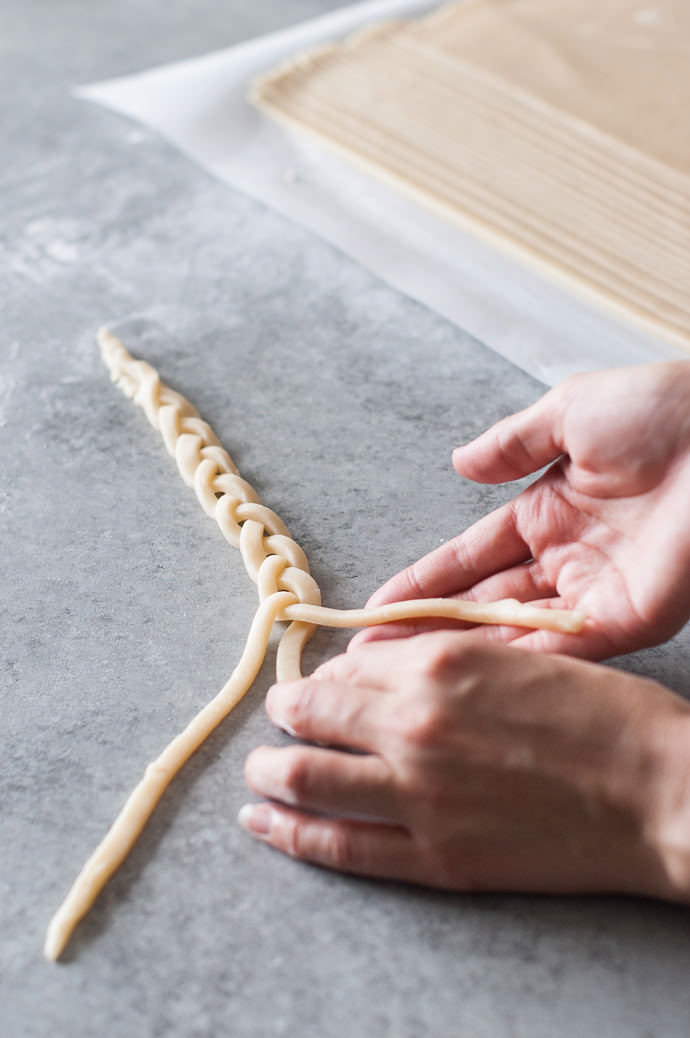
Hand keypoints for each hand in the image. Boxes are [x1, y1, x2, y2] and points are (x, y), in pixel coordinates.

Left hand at [240, 633, 689, 900]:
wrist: (658, 793)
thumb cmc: (602, 716)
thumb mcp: (518, 655)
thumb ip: (441, 656)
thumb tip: (374, 664)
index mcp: (439, 665)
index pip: (346, 668)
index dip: (322, 676)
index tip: (313, 684)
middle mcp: (415, 725)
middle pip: (314, 714)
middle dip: (287, 713)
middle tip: (280, 717)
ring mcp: (419, 795)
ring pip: (308, 778)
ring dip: (270, 769)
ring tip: (258, 768)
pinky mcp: (435, 857)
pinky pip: (341, 846)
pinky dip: (290, 833)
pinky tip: (261, 821)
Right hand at [358, 361, 689, 659]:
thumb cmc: (664, 411)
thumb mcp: (571, 413)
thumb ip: (513, 443)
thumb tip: (458, 462)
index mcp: (550, 511)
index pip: (471, 557)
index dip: (423, 581)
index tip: (376, 607)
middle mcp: (565, 560)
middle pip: (482, 603)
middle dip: (427, 631)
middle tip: (370, 659)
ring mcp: (594, 594)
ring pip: (513, 634)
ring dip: (460, 656)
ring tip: (400, 679)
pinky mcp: (627, 619)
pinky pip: (561, 649)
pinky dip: (514, 665)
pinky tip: (464, 678)